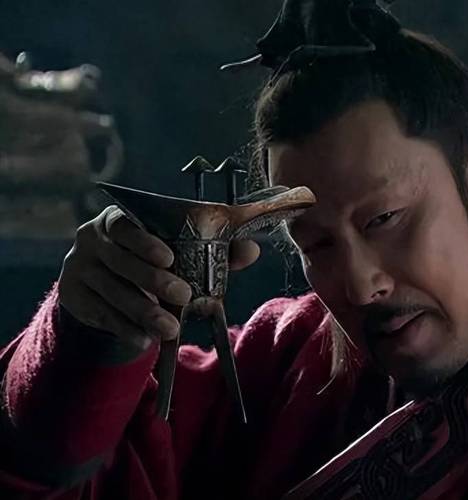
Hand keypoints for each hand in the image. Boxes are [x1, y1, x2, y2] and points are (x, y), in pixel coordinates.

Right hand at [58, 206, 259, 348]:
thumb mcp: (179, 250)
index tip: (170, 257)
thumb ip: (215, 247)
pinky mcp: (73, 297)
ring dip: (143, 312)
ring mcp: (78, 269)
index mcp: (117, 220)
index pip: (126, 226)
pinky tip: (145, 340)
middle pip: (120, 261)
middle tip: (183, 295)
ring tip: (170, 329)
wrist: (106, 284)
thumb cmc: (153, 259)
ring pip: (112, 293)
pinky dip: (125, 329)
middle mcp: (91, 241)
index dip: (146, 241)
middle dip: (152, 281)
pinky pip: (101, 316)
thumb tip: (251, 249)